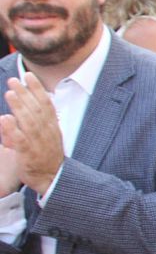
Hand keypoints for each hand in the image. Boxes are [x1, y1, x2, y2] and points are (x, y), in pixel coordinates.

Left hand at [1, 75, 64, 195]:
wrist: (52, 178)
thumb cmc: (47, 156)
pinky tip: (5, 118)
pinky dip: (13, 129)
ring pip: (28, 122)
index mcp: (51, 126)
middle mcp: (46, 132)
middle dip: (25, 93)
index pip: (45, 103)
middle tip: (14, 80)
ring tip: (10, 93)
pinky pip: (21, 140)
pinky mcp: (28, 154)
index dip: (37, 88)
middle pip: (36, 109)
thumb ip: (38, 120)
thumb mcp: (48, 135)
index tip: (28, 75)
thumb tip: (30, 104)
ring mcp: (38, 143)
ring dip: (19, 106)